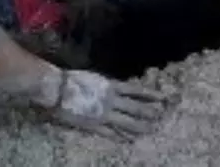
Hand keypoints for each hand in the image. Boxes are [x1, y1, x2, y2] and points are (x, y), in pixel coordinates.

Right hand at [45, 69, 170, 139]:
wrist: (57, 89)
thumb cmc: (72, 80)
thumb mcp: (94, 78)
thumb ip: (106, 86)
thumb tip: (115, 89)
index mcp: (111, 86)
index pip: (135, 90)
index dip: (149, 94)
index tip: (161, 97)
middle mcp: (111, 100)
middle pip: (135, 107)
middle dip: (149, 112)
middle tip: (161, 116)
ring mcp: (104, 114)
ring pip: (127, 122)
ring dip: (140, 126)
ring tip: (150, 130)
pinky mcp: (95, 125)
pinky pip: (111, 133)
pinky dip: (121, 137)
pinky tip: (129, 141)